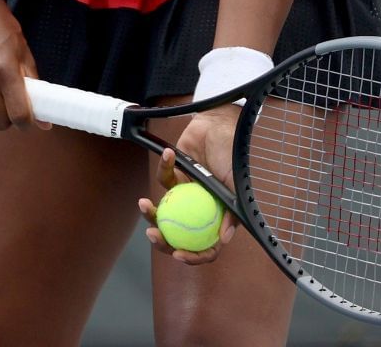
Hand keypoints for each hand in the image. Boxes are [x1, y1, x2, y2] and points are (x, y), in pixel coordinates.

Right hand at [0, 0, 46, 130]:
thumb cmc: (1, 30)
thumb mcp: (23, 53)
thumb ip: (33, 87)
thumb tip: (44, 123)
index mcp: (7, 71)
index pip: (19, 115)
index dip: (27, 123)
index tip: (27, 119)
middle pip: (0, 122)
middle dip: (8, 119)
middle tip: (9, 105)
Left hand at [138, 108, 239, 264]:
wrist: (219, 125)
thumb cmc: (232, 154)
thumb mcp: (237, 185)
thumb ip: (231, 212)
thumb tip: (223, 239)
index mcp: (216, 218)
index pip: (205, 246)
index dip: (193, 255)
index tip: (178, 253)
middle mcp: (199, 210)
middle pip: (179, 235)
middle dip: (163, 241)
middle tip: (153, 235)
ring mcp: (185, 195)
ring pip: (164, 213)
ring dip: (150, 213)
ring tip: (144, 205)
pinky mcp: (174, 176)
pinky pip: (164, 178)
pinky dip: (164, 167)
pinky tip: (169, 155)